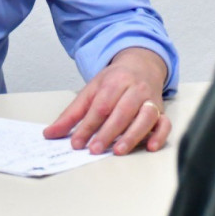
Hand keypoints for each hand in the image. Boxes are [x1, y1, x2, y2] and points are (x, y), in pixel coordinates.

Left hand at [43, 47, 170, 155]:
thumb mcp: (90, 90)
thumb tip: (50, 133)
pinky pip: (164, 123)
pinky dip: (159, 135)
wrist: (142, 64)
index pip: (100, 106)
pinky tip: (150, 147)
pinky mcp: (161, 111)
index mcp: (114, 82)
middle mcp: (135, 89)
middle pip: (122, 112)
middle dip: (107, 132)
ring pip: (144, 117)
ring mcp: (150, 100)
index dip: (88, 125)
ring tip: (118, 151)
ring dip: (132, 135)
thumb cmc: (115, 81)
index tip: (76, 142)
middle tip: (94, 149)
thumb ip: (71, 114)